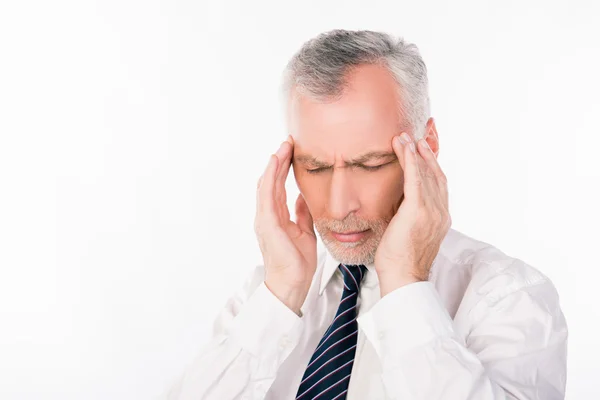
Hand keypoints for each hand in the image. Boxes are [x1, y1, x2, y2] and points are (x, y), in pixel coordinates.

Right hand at [255, 136, 316, 314]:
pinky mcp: (267, 223)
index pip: (278, 187)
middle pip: (271, 181)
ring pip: (267, 184)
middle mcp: (267, 215)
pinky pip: (267, 194)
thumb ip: (302, 213)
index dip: (284, 169)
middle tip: (288, 142)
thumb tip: (304, 197)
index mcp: (275, 217)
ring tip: (283, 146)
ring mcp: (264, 218)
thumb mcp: (304, 231)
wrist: (292, 284)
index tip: (293, 152)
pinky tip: (275, 162)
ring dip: (274, 164)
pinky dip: (270, 177)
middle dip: (279, 161)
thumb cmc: (297, 262)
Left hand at [374, 132, 451, 296]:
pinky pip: (415, 179)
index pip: (439, 184)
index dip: (432, 164)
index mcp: (440, 217)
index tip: (424, 148)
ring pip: (426, 174)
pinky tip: (404, 148)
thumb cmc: (400, 259)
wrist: (403, 277)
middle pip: (436, 174)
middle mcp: (440, 211)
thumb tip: (398, 202)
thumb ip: (410, 214)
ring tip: (405, 137)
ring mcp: (432, 211)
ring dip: (415, 152)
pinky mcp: (418, 211)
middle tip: (417, 135)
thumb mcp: (409, 231)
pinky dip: (410, 160)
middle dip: (426, 153)